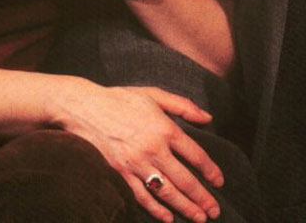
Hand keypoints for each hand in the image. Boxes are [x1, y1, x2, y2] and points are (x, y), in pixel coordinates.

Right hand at [61, 80, 222, 222]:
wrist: (86, 108)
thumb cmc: (122, 99)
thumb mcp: (155, 94)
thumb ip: (183, 106)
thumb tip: (208, 118)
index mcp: (164, 128)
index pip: (195, 154)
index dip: (210, 170)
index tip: (219, 181)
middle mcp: (153, 149)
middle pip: (184, 179)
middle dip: (202, 197)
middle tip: (215, 211)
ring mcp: (136, 164)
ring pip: (166, 192)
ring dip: (185, 207)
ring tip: (199, 218)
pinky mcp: (121, 174)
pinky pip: (142, 196)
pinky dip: (156, 210)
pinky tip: (169, 218)